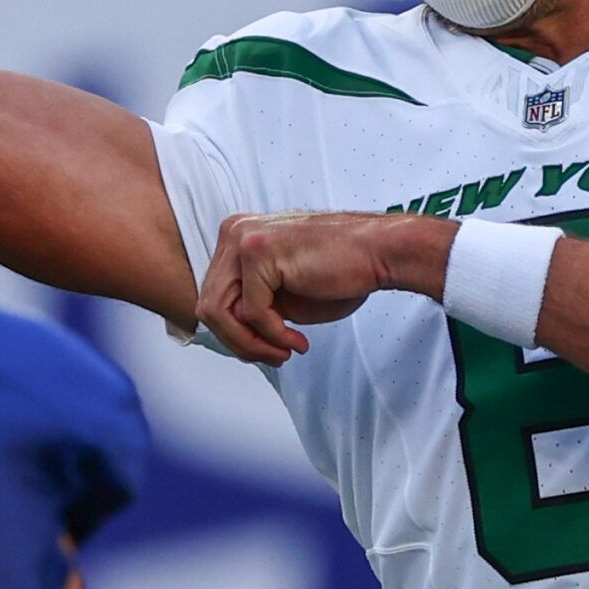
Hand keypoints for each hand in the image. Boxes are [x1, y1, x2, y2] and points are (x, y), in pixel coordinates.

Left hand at [195, 212, 399, 365]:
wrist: (379, 253)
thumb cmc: (339, 273)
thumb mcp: (282, 295)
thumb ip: (250, 306)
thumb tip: (225, 333)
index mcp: (236, 238)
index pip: (213, 295)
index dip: (235, 333)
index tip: (266, 349)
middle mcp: (233, 231)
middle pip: (209, 304)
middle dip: (239, 342)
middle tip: (275, 357)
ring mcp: (243, 238)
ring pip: (220, 311)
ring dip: (250, 343)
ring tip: (282, 353)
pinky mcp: (258, 251)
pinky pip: (252, 312)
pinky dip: (273, 335)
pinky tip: (297, 340)